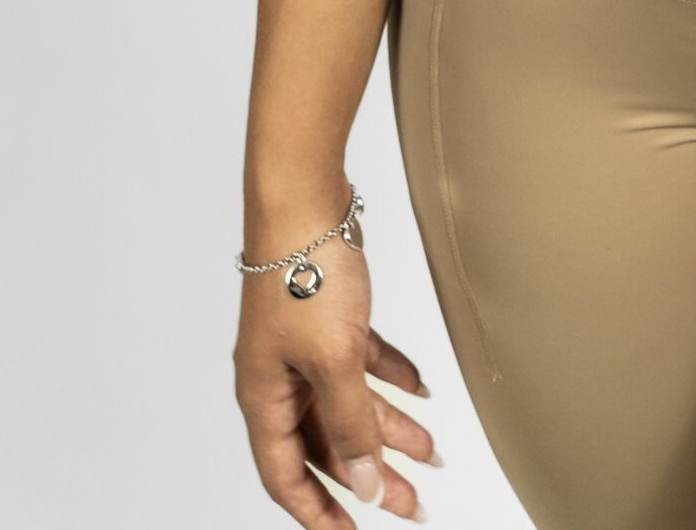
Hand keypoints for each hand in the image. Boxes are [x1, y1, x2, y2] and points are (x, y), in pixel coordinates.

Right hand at [235, 228, 437, 523]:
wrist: (306, 196)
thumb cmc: (305, 272)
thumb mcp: (334, 361)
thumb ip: (351, 424)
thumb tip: (364, 484)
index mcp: (264, 397)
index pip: (286, 475)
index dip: (318, 511)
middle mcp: (279, 377)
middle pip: (325, 442)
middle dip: (369, 475)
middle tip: (411, 503)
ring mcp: (304, 345)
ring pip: (348, 403)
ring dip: (389, 429)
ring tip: (431, 453)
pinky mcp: (329, 315)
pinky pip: (361, 362)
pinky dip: (390, 378)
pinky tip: (422, 391)